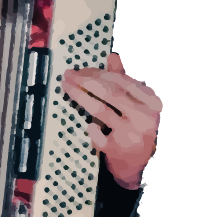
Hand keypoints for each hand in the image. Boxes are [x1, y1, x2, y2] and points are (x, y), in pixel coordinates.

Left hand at [62, 54, 161, 189]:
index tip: (80, 70)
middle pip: (110, 92)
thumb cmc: (135, 125)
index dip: (97, 72)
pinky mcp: (118, 149)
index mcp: (151, 101)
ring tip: (66, 87)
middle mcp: (144, 115)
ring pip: (101, 110)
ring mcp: (132, 133)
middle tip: (68, 75)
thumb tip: (113, 56)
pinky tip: (88, 124)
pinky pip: (99, 135)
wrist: (139, 161)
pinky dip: (91, 129)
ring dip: (80, 96)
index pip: (120, 80)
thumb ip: (123, 79)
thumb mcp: (134, 102)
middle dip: (85, 81)